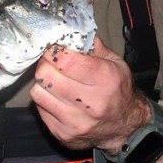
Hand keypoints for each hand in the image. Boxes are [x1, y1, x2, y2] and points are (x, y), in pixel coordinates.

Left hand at [31, 37, 150, 151]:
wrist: (125, 128)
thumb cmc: (117, 89)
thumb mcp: (114, 62)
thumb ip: (91, 45)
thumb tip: (68, 28)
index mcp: (105, 80)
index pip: (64, 60)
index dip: (54, 50)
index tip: (54, 48)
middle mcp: (91, 104)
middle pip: (45, 75)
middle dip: (46, 64)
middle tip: (52, 63)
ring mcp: (76, 122)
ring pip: (37, 92)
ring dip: (43, 83)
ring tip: (55, 81)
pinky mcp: (63, 134)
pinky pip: (40, 109)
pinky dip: (45, 100)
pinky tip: (57, 97)